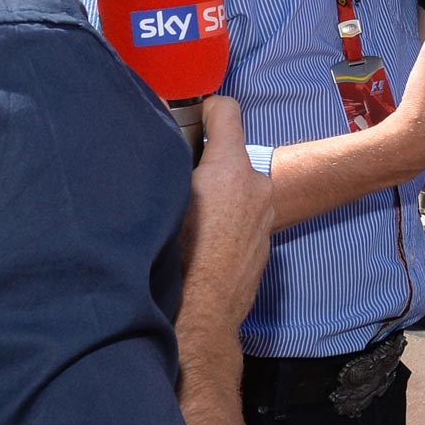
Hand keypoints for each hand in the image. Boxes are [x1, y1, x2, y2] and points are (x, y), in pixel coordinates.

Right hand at [176, 95, 273, 336]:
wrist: (202, 314)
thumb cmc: (177, 255)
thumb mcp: (163, 198)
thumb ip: (169, 163)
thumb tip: (158, 139)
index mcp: (231, 166)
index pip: (226, 110)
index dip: (205, 110)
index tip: (187, 121)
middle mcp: (257, 184)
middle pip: (230, 154)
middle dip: (207, 162)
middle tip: (177, 182)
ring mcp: (266, 214)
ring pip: (238, 187)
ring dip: (218, 194)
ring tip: (188, 219)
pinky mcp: (265, 240)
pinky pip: (243, 216)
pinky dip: (226, 220)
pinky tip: (202, 242)